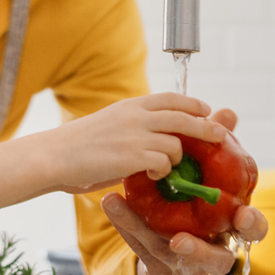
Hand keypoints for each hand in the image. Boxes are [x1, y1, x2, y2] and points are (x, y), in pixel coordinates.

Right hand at [52, 93, 226, 193]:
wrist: (54, 156)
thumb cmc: (78, 145)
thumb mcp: (109, 122)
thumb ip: (132, 123)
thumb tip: (154, 131)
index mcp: (130, 105)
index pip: (170, 97)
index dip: (192, 103)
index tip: (205, 109)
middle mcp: (136, 116)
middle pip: (183, 116)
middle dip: (206, 126)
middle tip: (220, 134)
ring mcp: (136, 135)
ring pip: (176, 144)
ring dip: (176, 158)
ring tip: (164, 168)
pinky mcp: (133, 157)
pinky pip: (163, 163)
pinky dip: (163, 172)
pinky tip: (152, 176)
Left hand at [101, 108, 269, 274]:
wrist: (172, 245)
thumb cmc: (198, 204)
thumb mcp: (207, 175)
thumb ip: (218, 147)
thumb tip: (227, 112)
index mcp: (230, 227)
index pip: (252, 230)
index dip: (253, 225)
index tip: (243, 215)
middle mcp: (212, 250)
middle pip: (217, 260)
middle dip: (203, 252)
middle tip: (181, 241)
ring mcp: (184, 264)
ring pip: (173, 259)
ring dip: (152, 237)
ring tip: (135, 216)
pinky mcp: (158, 266)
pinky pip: (141, 246)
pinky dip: (126, 223)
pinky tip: (110, 200)